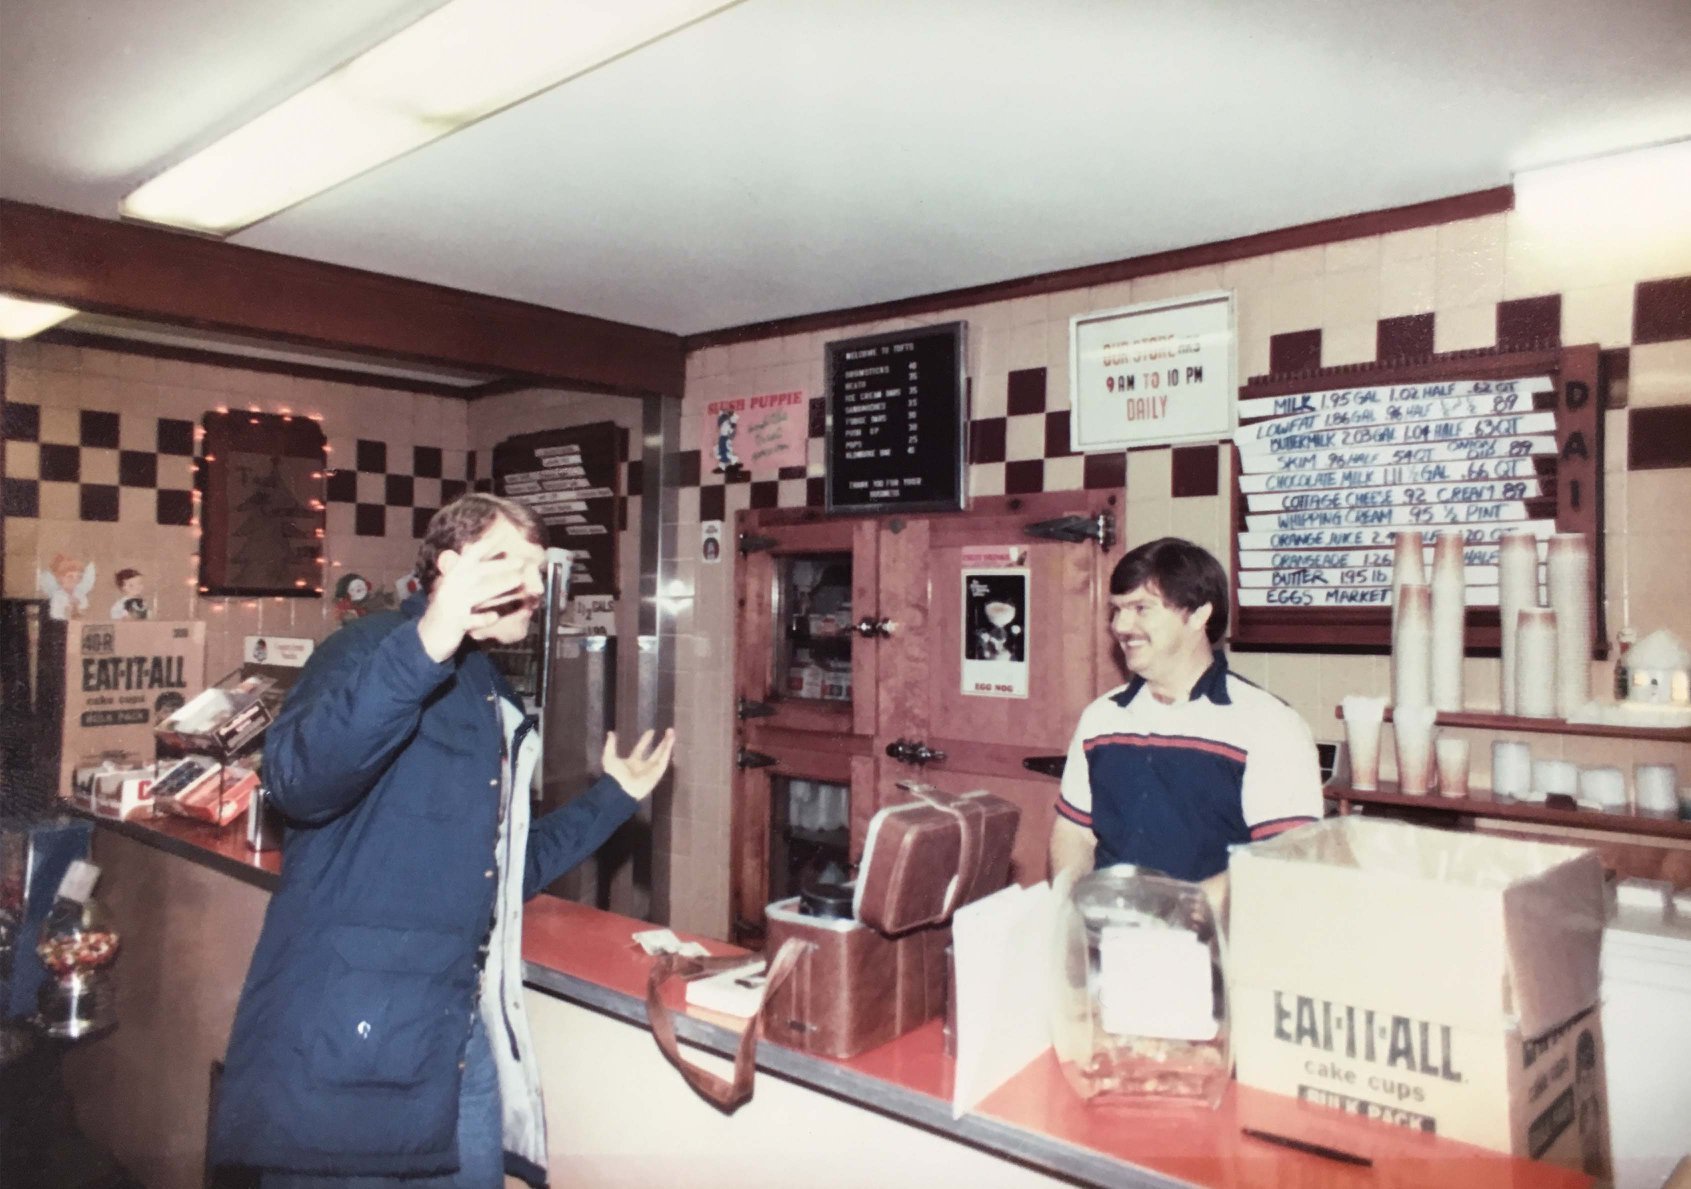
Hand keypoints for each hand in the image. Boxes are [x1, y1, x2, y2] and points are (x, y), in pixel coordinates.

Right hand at [416, 533, 530, 661]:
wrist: (427, 638)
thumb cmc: (446, 612)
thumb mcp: (456, 591)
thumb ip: (470, 576)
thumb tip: (484, 557)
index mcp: (452, 577)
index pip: (470, 557)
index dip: (485, 545)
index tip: (502, 535)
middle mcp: (451, 587)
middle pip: (477, 572)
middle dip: (499, 565)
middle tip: (521, 561)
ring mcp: (452, 606)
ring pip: (477, 593)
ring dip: (498, 586)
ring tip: (518, 581)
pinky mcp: (454, 624)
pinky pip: (470, 621)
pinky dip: (482, 618)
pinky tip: (494, 617)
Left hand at [602, 728, 675, 801]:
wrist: (620, 789)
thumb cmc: (614, 775)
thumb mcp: (609, 756)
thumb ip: (611, 744)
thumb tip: (611, 732)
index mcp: (632, 763)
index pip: (641, 749)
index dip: (646, 740)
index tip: (651, 731)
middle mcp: (643, 766)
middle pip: (655, 752)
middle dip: (662, 742)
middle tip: (668, 731)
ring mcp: (651, 770)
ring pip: (662, 755)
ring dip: (667, 744)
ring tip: (672, 732)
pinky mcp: (657, 774)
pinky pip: (664, 761)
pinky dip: (668, 751)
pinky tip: (671, 741)